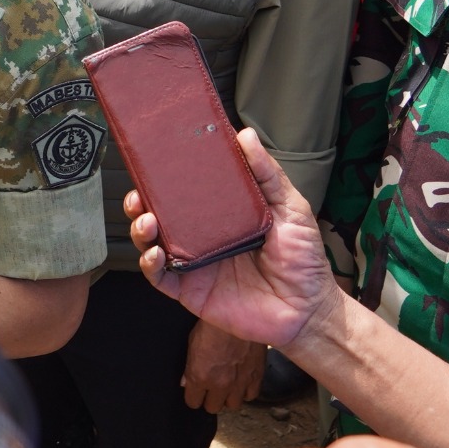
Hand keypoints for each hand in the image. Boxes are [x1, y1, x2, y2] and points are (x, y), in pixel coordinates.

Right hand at [130, 127, 339, 353]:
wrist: (308, 311)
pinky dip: (150, 265)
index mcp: (223, 214)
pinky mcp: (191, 291)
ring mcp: (195, 264)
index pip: (187, 191)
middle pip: (161, 215)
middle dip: (142, 202)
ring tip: (147, 220)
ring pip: (153, 243)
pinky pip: (160, 278)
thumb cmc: (304, 261)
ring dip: (142, 229)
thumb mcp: (290, 208)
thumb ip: (267, 174)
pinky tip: (154, 254)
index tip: (155, 160)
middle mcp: (204, 237)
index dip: (166, 178)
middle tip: (140, 193)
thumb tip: (245, 136)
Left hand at [182, 321, 264, 413]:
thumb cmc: (212, 323)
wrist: (238, 311)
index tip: (194, 391)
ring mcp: (239, 382)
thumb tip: (185, 382)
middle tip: (211, 387)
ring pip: (233, 405)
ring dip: (229, 397)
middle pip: (212, 407)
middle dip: (210, 399)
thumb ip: (189, 368)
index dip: (192, 396)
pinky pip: (251, 396)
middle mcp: (220, 384)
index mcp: (200, 376)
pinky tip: (242, 381)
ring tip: (227, 385)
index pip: (192, 402)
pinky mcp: (256, 376)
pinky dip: (246, 391)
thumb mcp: (192, 342)